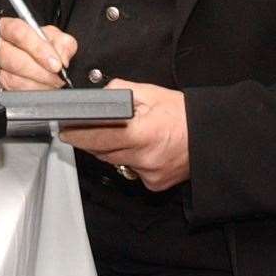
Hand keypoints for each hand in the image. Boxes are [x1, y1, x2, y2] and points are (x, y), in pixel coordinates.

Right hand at [0, 17, 77, 90]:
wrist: (39, 63)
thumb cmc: (43, 47)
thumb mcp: (55, 38)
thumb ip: (62, 43)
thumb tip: (62, 58)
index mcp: (8, 28)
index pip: (18, 33)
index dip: (38, 48)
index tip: (56, 63)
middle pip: (12, 58)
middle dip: (39, 70)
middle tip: (57, 76)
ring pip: (11, 78)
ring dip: (37, 84)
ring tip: (53, 84)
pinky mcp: (0, 86)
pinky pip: (13, 93)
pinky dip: (32, 93)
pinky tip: (43, 90)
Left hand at [60, 80, 189, 190]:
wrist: (210, 137)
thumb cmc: (182, 113)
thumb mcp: (150, 93)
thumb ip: (119, 91)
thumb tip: (97, 96)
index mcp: (142, 132)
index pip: (97, 136)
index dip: (78, 132)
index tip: (64, 128)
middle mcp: (144, 157)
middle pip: (102, 151)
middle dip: (90, 139)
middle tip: (83, 127)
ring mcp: (148, 174)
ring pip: (114, 162)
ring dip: (109, 150)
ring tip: (120, 134)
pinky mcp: (153, 184)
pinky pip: (130, 171)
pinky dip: (129, 160)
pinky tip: (140, 149)